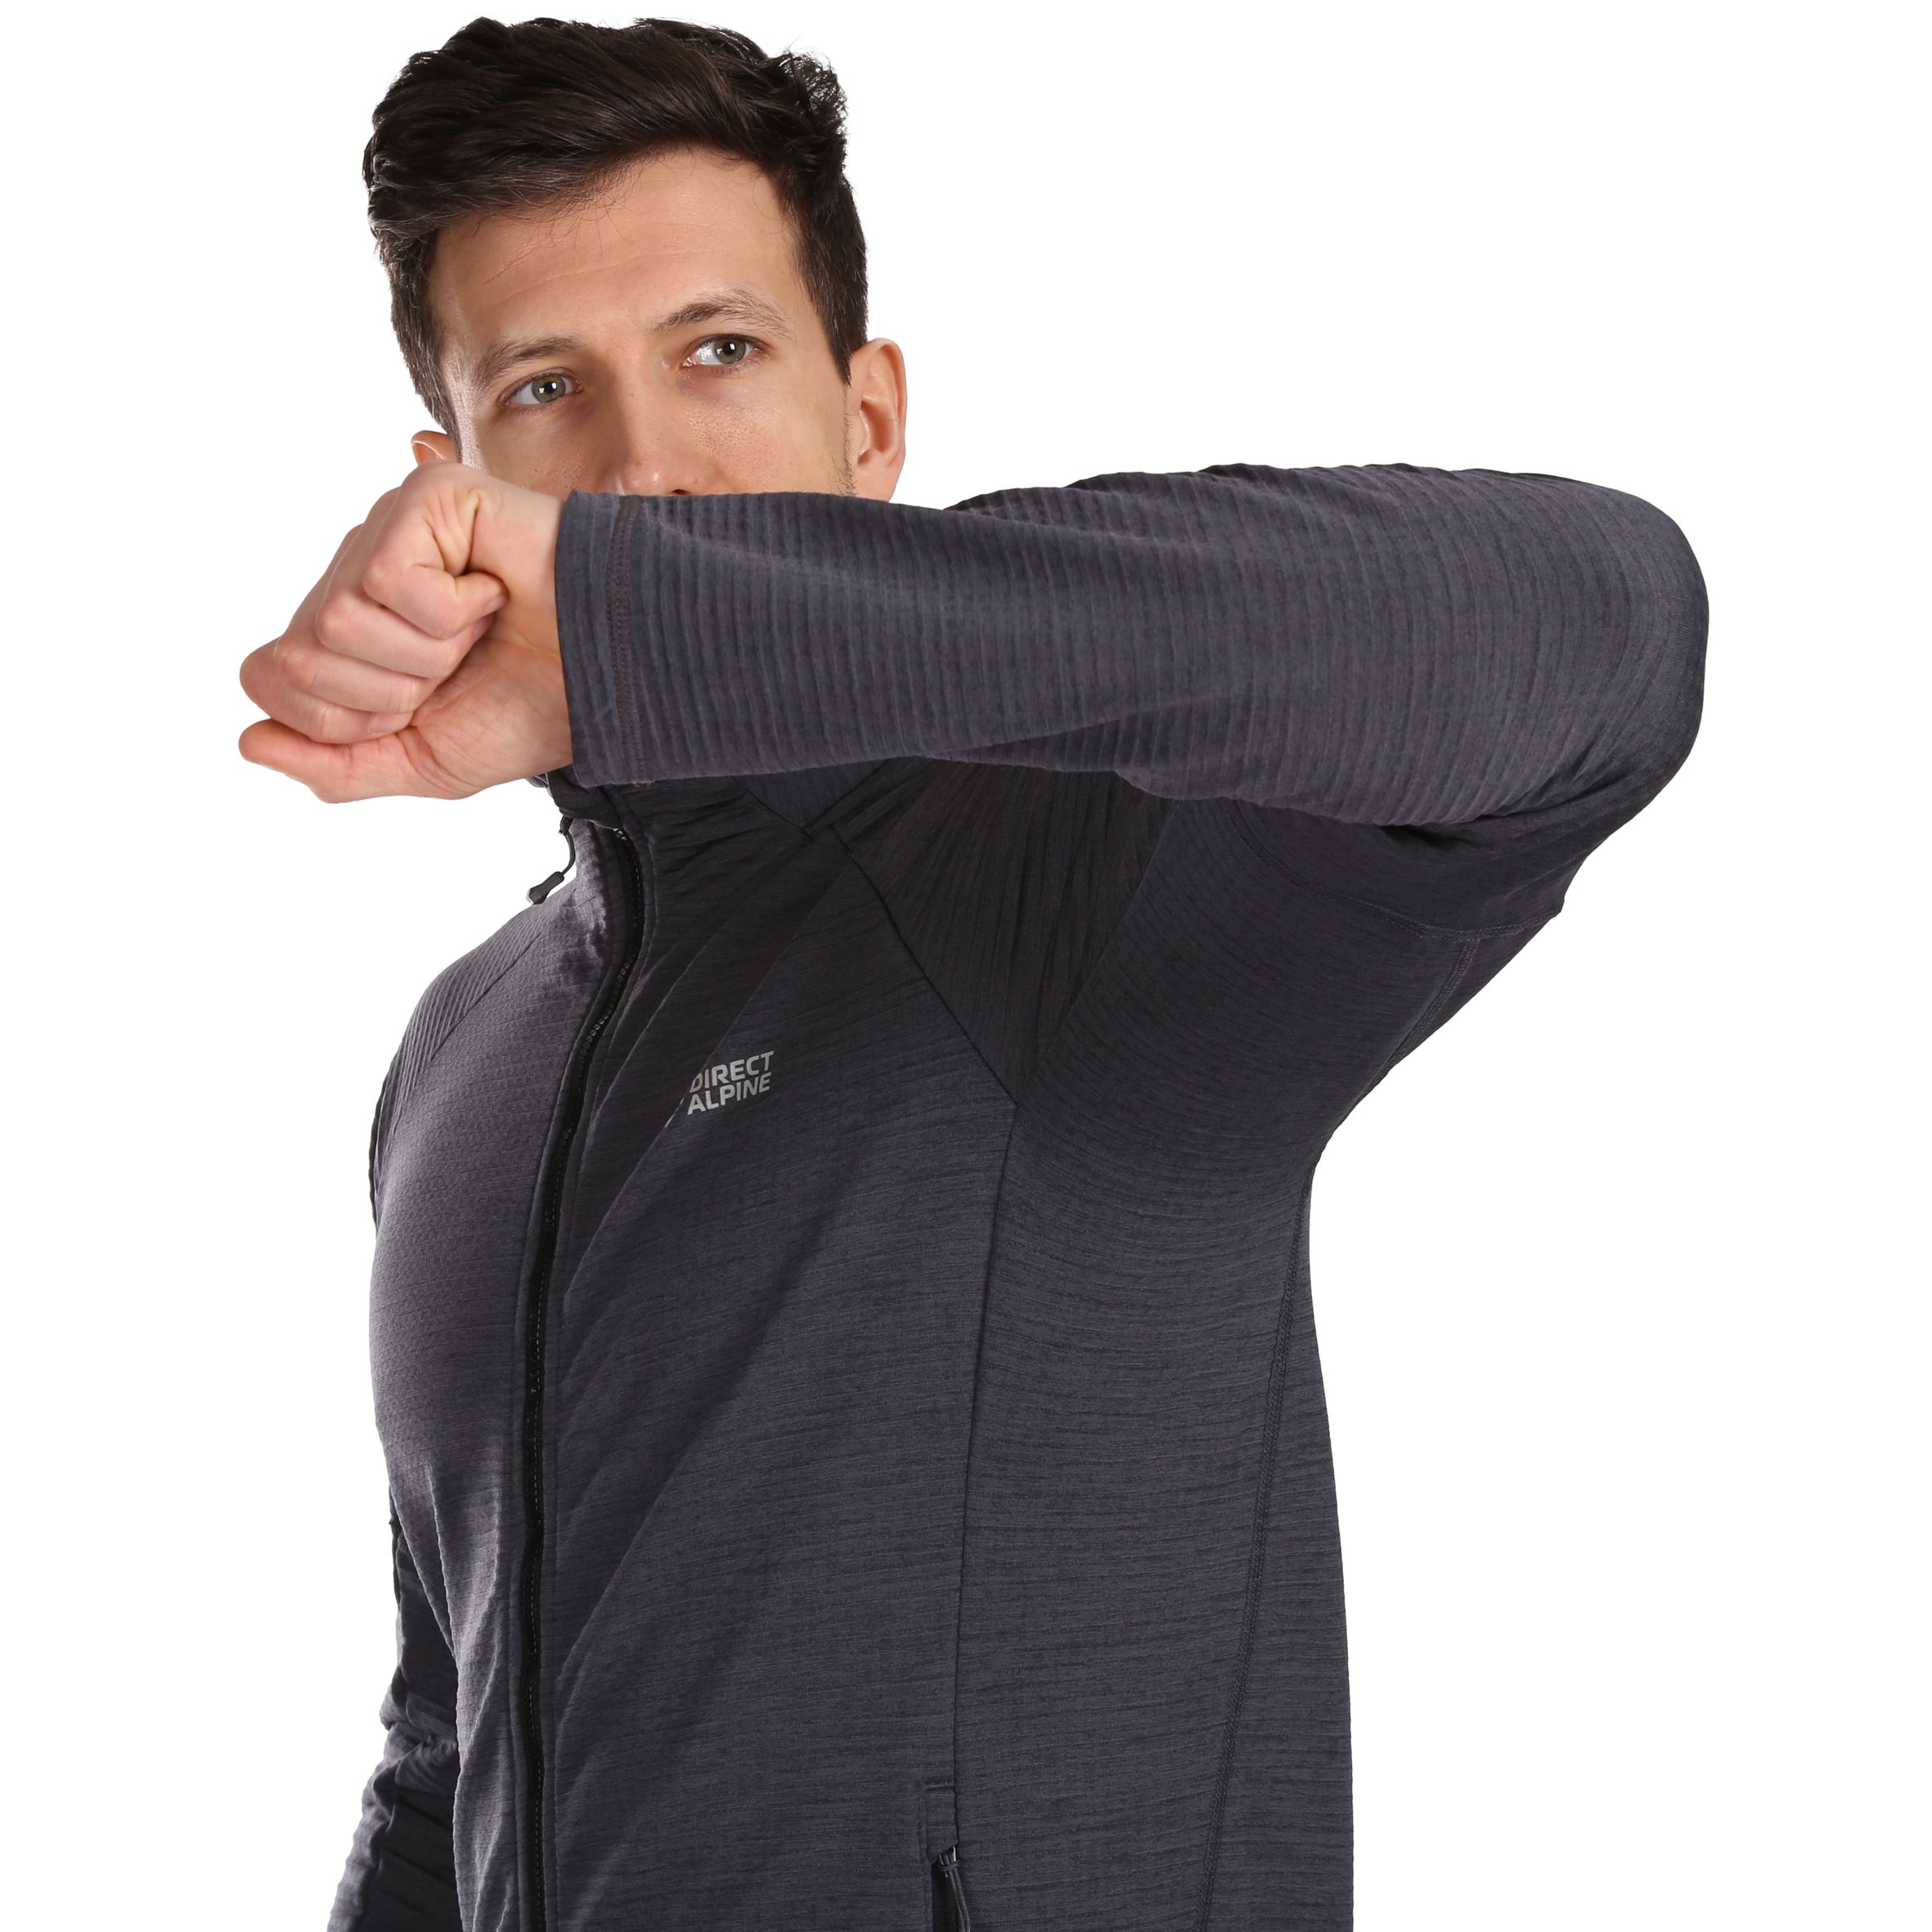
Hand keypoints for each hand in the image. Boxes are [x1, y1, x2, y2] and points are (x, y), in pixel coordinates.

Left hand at [238, 460, 568, 798]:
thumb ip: (335, 766)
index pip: (268, 676)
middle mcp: (357, 569)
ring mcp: (389, 526)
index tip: (422, 705)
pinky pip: (389, 580)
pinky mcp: (428, 496)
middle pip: (298, 654)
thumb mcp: (423, 763)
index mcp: (349, 627)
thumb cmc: (533, 709)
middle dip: (385, 691)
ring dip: (425, 653)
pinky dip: (451, 612)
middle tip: (455, 667)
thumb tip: (248, 742)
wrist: (617, 683)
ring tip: (479, 630)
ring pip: (338, 619)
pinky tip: (492, 593)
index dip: (344, 718)